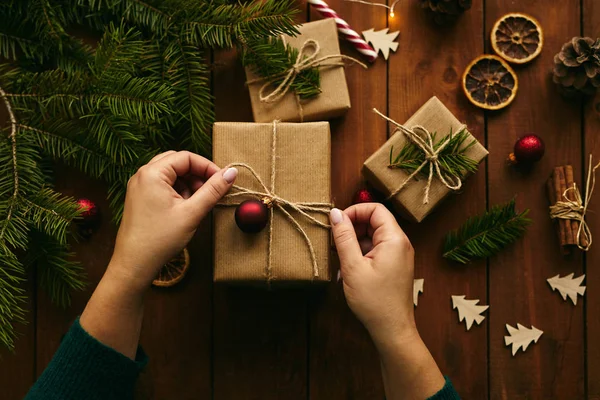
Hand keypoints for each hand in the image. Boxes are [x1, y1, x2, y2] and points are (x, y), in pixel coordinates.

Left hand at [109, 151, 237, 291]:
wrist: (134, 264)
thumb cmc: (160, 239)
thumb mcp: (192, 213)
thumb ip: (213, 190)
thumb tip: (232, 172)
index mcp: (152, 174)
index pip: (186, 157)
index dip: (207, 167)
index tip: (222, 181)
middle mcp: (142, 175)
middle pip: (177, 162)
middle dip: (198, 174)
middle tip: (211, 190)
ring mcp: (139, 187)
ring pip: (171, 174)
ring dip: (189, 184)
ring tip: (198, 203)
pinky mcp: (140, 198)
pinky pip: (163, 186)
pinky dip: (178, 192)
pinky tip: (186, 208)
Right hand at [330, 203, 416, 346]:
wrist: (392, 330)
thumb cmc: (374, 301)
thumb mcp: (352, 267)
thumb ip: (344, 238)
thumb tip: (335, 214)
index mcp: (394, 239)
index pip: (375, 209)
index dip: (354, 211)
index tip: (337, 223)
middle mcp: (400, 243)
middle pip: (374, 221)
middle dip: (352, 227)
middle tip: (335, 242)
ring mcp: (398, 255)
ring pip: (373, 236)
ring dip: (354, 243)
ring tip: (340, 259)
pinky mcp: (394, 266)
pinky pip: (376, 250)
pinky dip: (361, 254)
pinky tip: (348, 269)